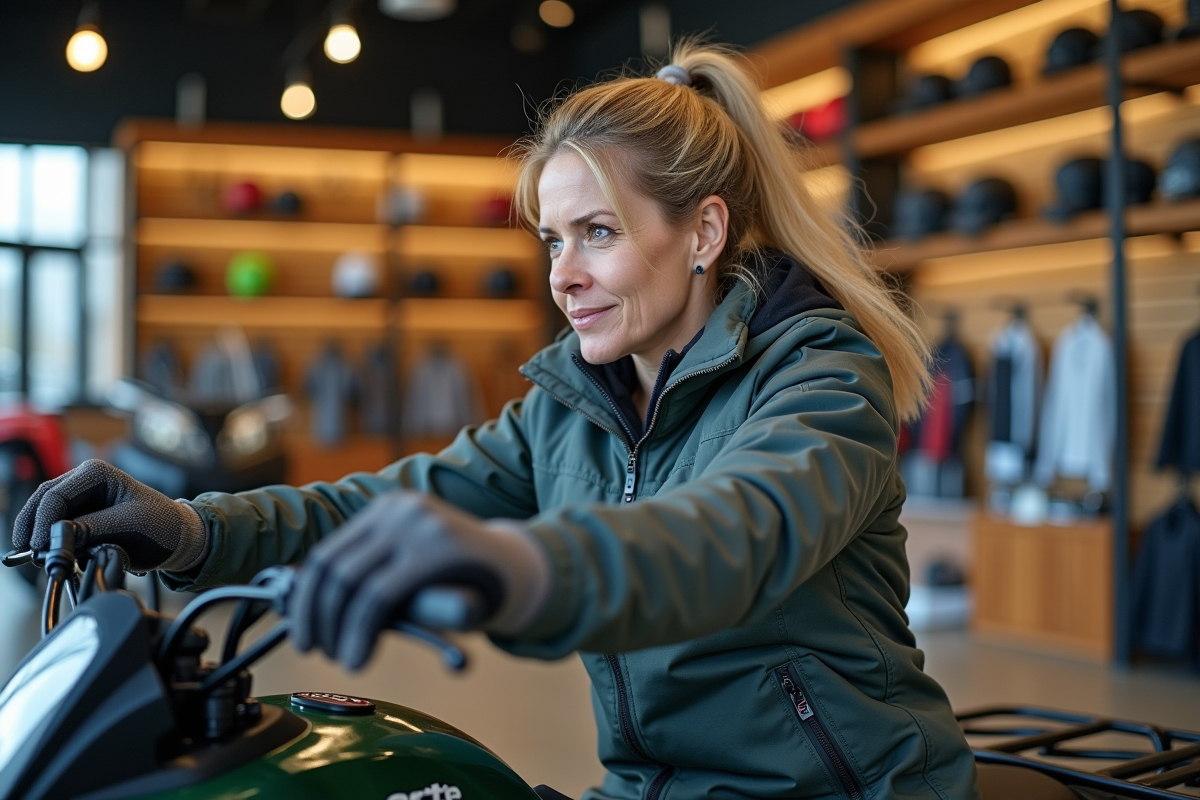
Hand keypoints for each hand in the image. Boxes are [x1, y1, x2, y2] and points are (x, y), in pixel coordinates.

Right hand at [11, 459, 207, 572]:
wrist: (178, 538)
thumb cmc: (162, 525)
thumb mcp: (129, 526)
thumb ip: (93, 528)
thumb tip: (60, 535)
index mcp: (97, 473)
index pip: (56, 495)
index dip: (43, 521)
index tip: (40, 546)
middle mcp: (84, 482)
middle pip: (43, 503)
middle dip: (34, 529)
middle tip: (32, 555)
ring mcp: (81, 500)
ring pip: (46, 516)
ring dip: (42, 537)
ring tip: (44, 559)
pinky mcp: (81, 517)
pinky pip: (58, 529)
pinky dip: (55, 542)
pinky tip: (60, 557)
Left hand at [290, 491, 549, 670]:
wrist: (521, 570)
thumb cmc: (461, 580)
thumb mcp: (411, 571)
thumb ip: (371, 579)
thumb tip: (309, 610)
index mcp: (386, 509)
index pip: (327, 554)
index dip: (305, 599)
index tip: (303, 633)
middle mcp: (398, 508)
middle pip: (331, 567)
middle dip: (316, 616)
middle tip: (318, 650)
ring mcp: (418, 523)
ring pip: (350, 582)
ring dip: (337, 629)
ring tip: (345, 658)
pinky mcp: (435, 547)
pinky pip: (377, 596)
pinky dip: (358, 633)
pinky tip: (359, 656)